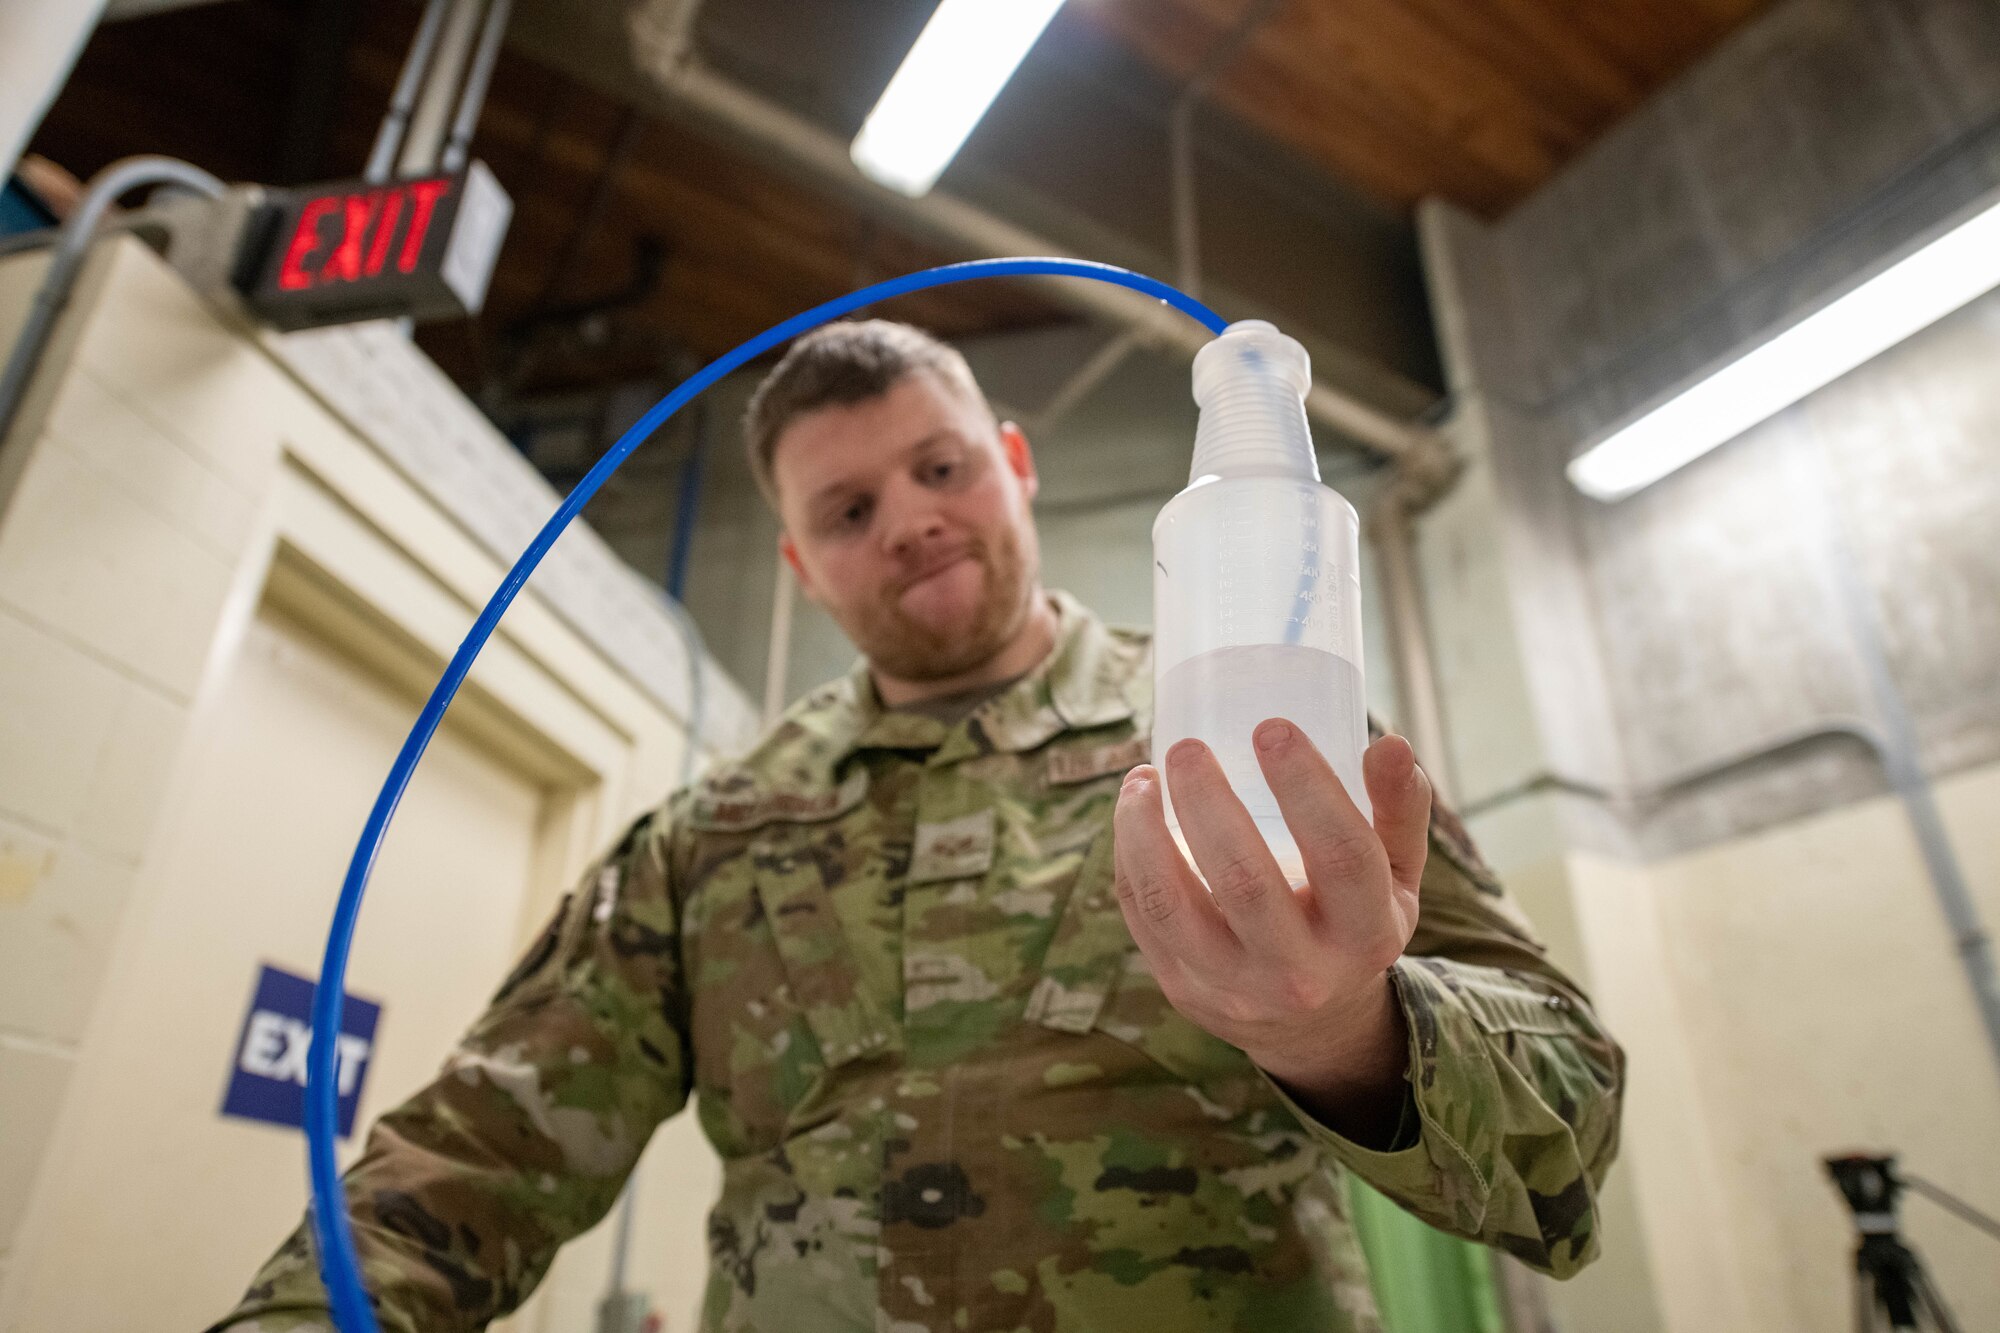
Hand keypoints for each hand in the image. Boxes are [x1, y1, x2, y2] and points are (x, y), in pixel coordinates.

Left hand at [1112, 722, 1431, 1139]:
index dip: (1307, 787)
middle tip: (1188, 747)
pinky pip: (1142, 919)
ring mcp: (1235, 988)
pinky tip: (1133, 811)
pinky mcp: (1183, 990)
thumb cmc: (1353, 919)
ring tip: (1141, 779)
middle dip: (1208, 804)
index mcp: (1366, 934)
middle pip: (1246, 884)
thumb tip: (1389, 741)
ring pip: (1172, 908)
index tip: (1272, 728)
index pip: (1342, 856)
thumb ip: (1398, 809)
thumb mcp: (1397, 876)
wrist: (1313, 1025)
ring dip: (1145, 833)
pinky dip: (1129, 858)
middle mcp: (1301, 972)